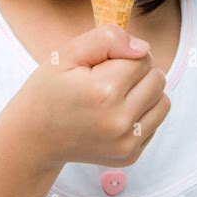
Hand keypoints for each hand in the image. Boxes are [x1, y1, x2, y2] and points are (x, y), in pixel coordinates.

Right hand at [6, 23, 170, 170]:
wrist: (34, 137)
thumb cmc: (49, 89)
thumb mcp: (67, 53)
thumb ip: (107, 39)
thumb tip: (143, 48)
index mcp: (104, 92)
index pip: (142, 58)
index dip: (122, 55)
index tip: (100, 65)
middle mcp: (120, 121)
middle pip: (157, 79)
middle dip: (137, 72)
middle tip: (107, 78)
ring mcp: (126, 143)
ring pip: (163, 102)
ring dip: (144, 92)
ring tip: (115, 94)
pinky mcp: (130, 156)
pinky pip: (155, 123)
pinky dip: (141, 114)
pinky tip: (114, 113)